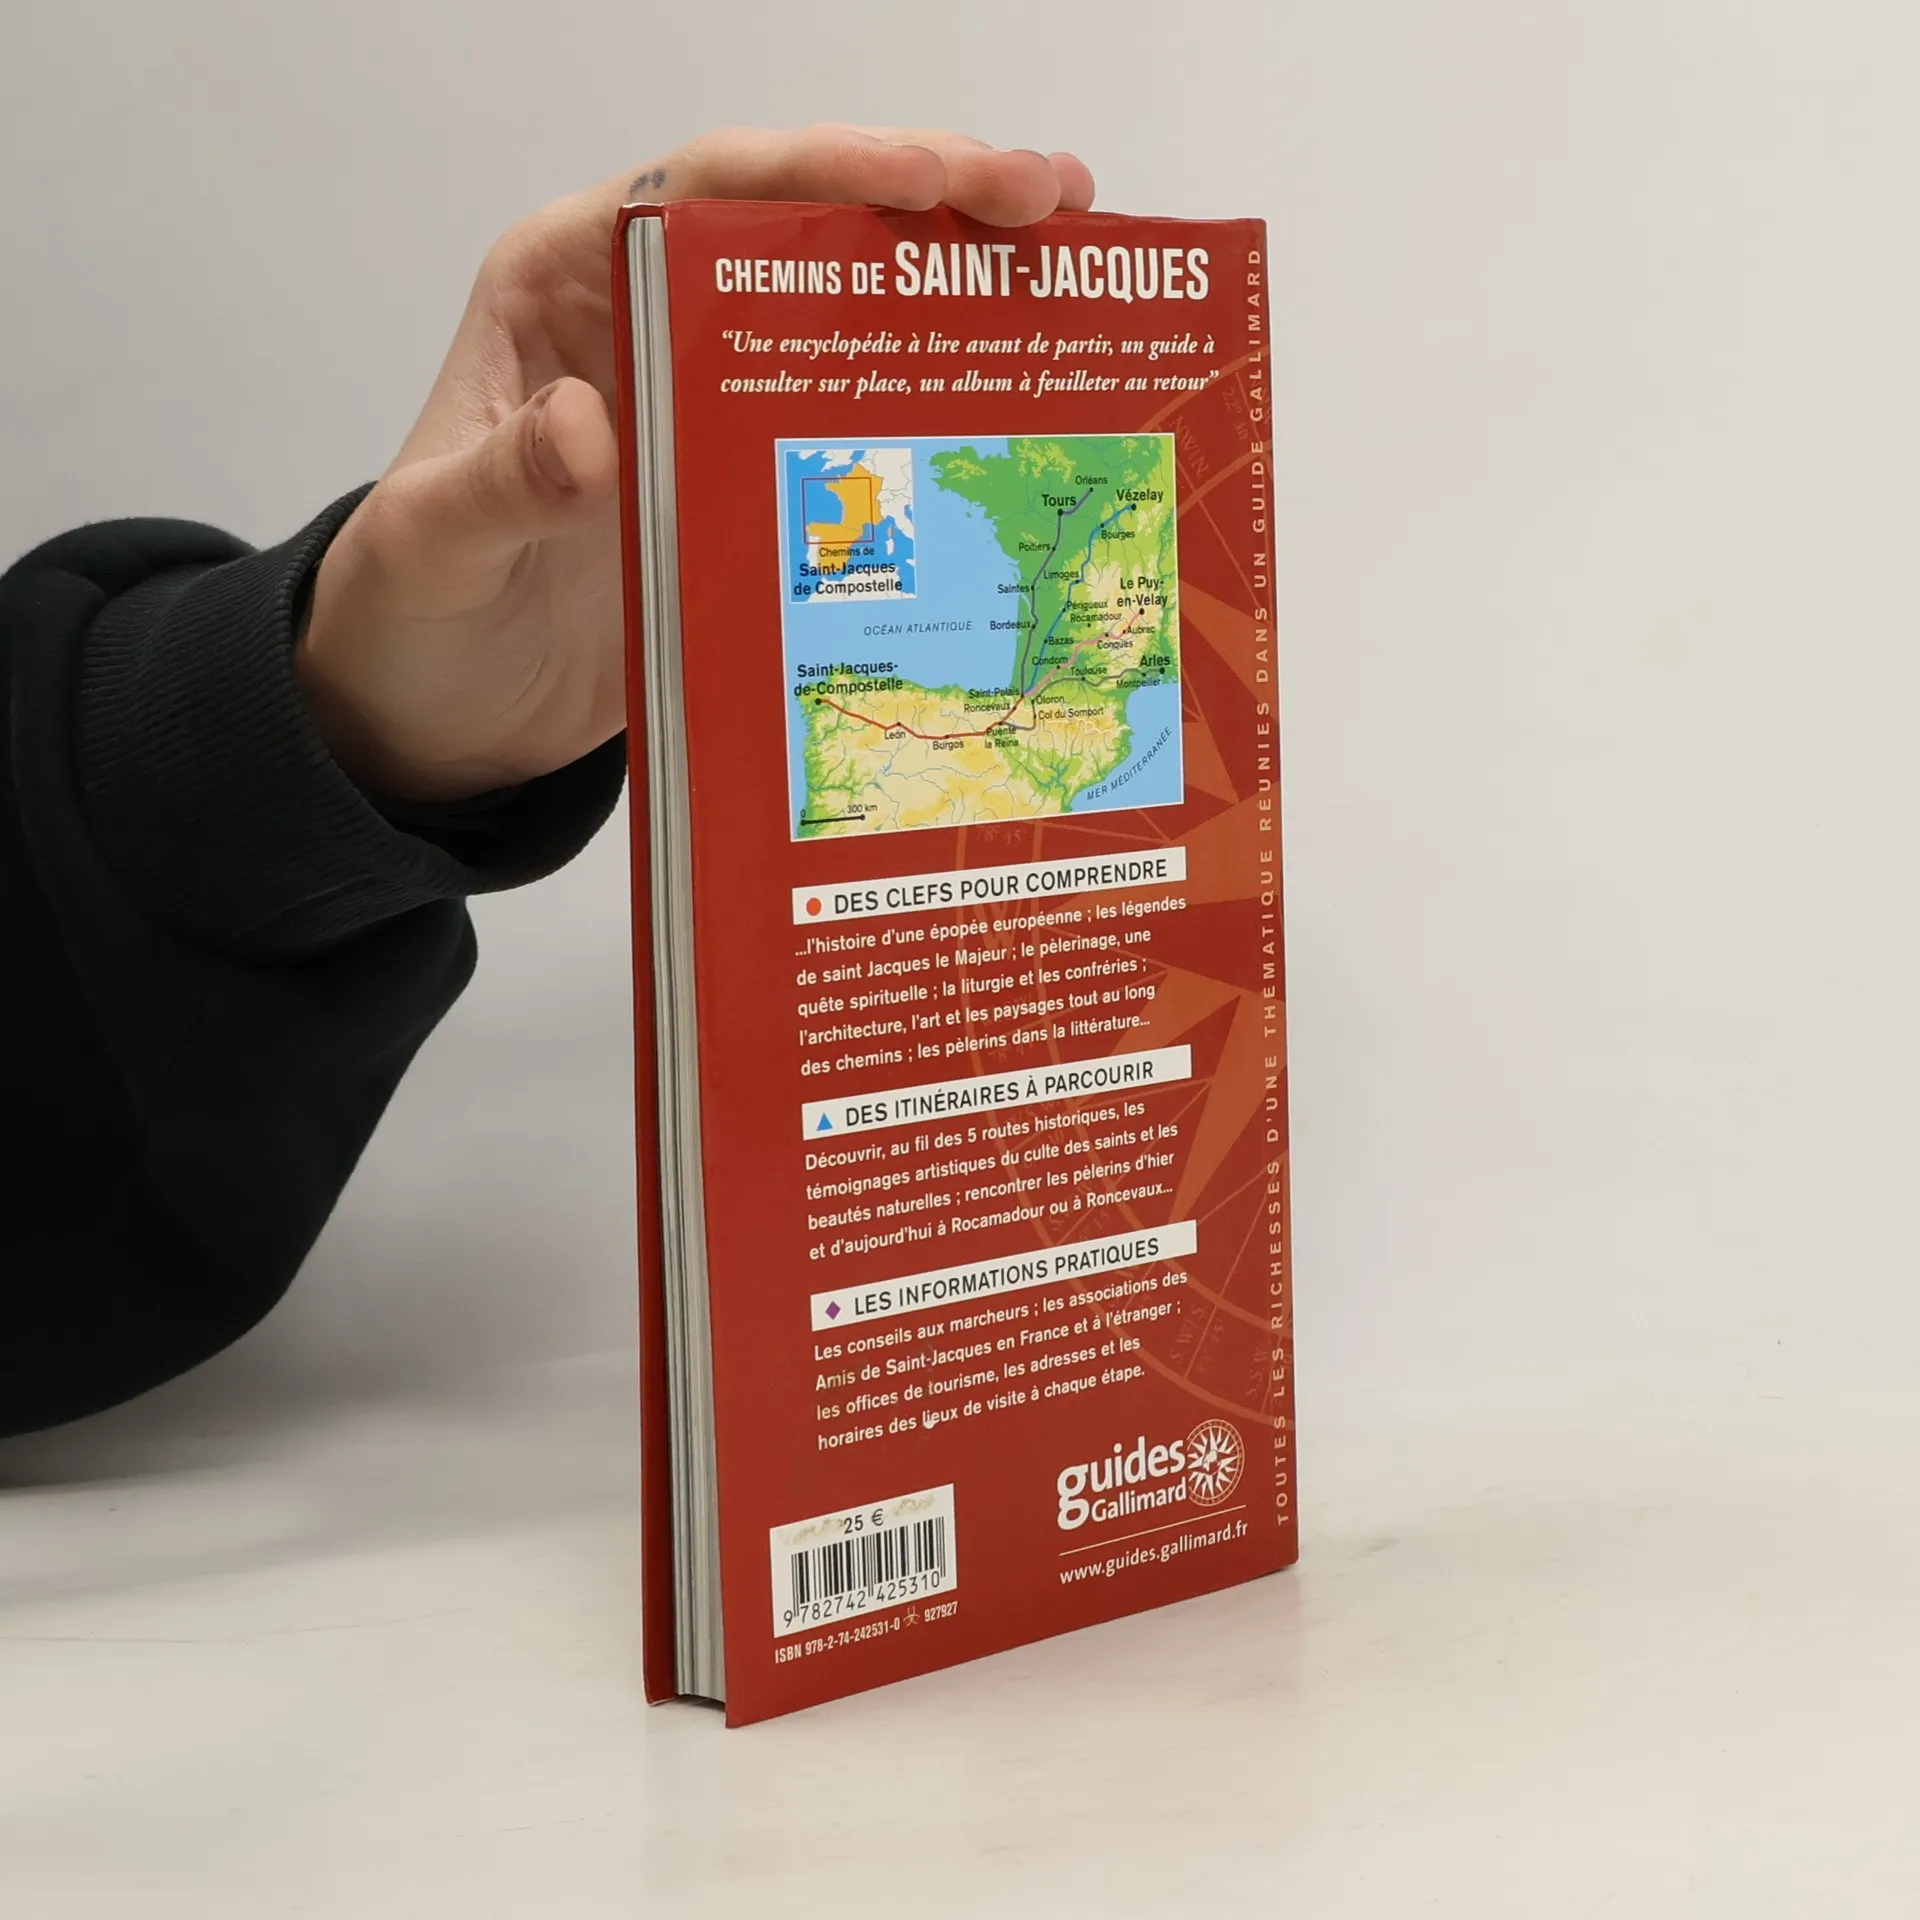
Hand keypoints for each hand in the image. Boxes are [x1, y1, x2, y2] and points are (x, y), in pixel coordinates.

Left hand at [297, 126, 1096, 802]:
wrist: (433, 713)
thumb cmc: (410, 613)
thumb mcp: (434, 549)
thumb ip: (500, 486)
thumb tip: (592, 425)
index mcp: (567, 288)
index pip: (702, 194)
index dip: (820, 170)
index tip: (925, 176)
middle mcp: (650, 321)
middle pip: (801, 228)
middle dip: (928, 198)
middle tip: (1050, 199)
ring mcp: (710, 402)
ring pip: (846, 311)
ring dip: (954, 283)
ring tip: (1070, 265)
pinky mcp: (749, 484)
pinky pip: (854, 424)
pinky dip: (935, 403)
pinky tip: (1019, 399)